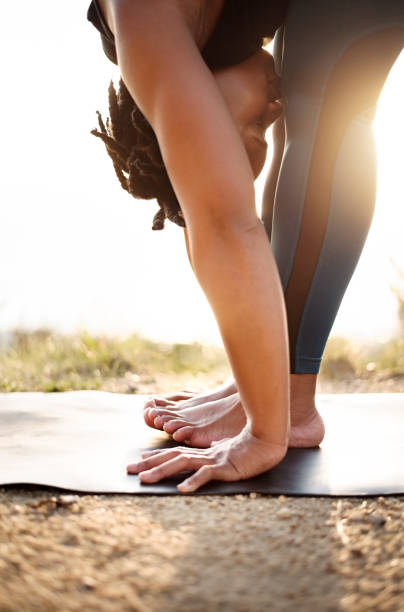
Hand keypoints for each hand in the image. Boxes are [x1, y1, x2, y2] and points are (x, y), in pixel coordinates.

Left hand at [127, 426, 286, 492]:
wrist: (267, 441)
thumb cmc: (249, 449)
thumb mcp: (227, 456)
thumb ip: (215, 458)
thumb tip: (204, 464)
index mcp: (203, 453)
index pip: (175, 454)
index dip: (157, 457)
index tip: (140, 461)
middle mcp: (203, 455)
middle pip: (171, 458)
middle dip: (149, 464)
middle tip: (129, 471)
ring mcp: (212, 460)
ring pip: (182, 464)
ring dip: (162, 472)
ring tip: (145, 480)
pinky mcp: (224, 466)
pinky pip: (206, 474)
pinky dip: (193, 481)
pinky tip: (182, 489)